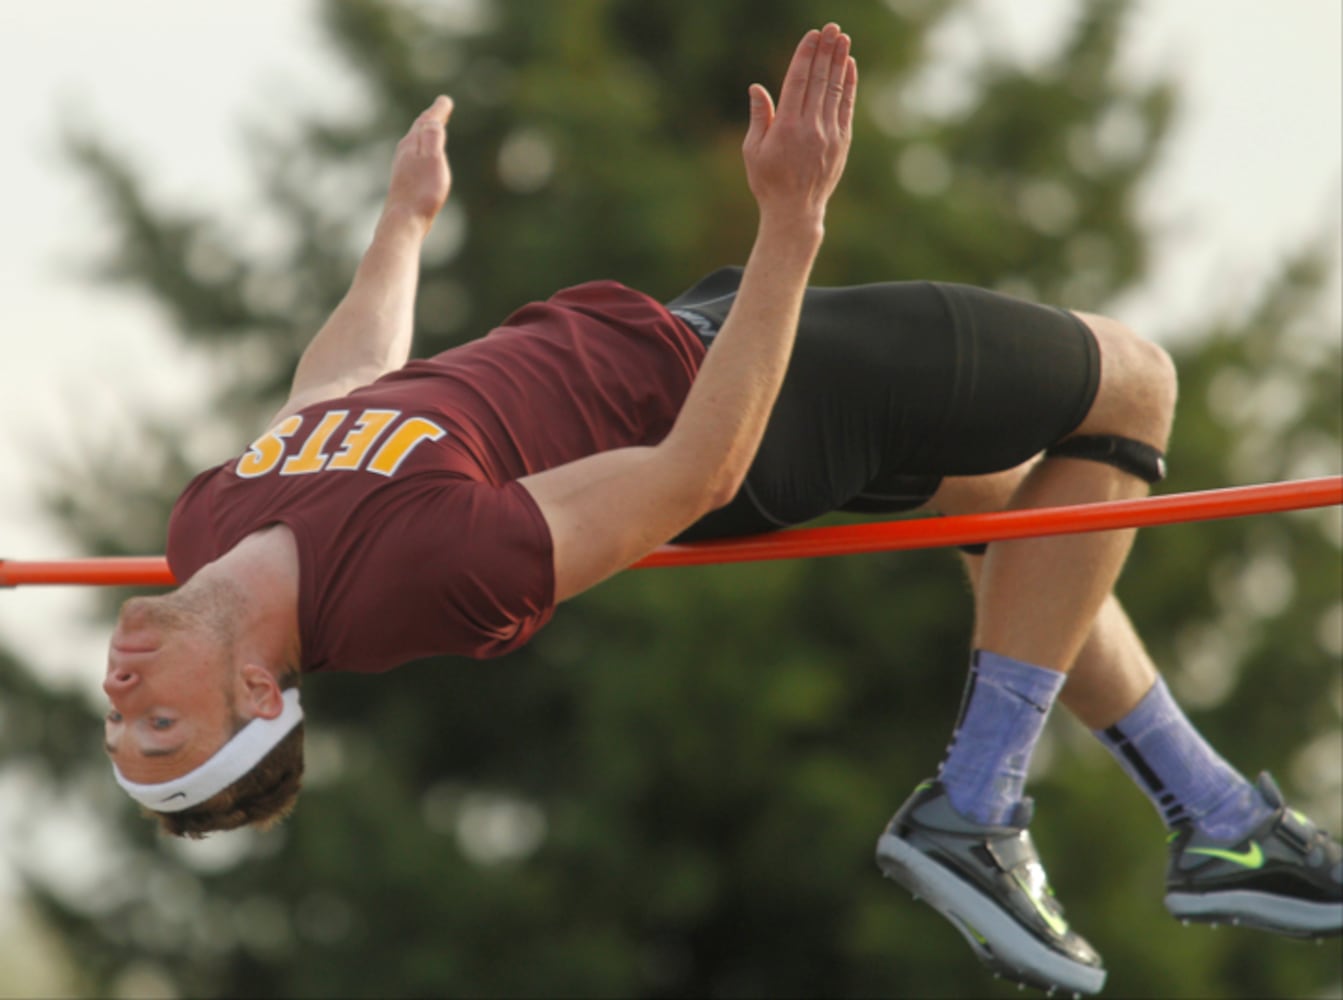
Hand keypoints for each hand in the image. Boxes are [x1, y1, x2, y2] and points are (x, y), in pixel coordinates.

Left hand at [385, 95, 453, 231]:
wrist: (403, 222)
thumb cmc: (421, 192)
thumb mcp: (432, 160)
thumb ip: (433, 137)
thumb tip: (433, 119)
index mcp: (411, 145)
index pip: (426, 121)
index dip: (437, 111)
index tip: (445, 100)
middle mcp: (404, 153)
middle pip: (418, 130)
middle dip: (429, 119)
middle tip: (439, 109)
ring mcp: (402, 168)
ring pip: (414, 143)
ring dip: (423, 134)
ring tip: (431, 129)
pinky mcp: (404, 182)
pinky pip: (414, 158)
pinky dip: (421, 150)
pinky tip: (422, 160)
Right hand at [741, 24, 856, 229]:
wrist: (795, 212)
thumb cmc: (768, 182)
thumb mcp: (753, 151)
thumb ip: (759, 117)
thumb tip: (757, 88)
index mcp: (785, 127)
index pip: (797, 81)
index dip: (805, 55)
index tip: (812, 35)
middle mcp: (810, 127)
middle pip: (819, 80)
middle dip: (826, 51)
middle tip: (832, 27)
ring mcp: (829, 134)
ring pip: (835, 89)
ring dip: (840, 62)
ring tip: (842, 39)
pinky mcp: (842, 142)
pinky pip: (846, 107)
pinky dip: (848, 85)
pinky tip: (849, 67)